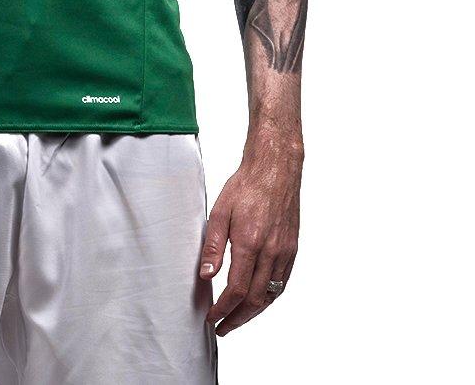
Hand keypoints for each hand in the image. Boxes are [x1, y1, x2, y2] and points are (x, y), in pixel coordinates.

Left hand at [198, 130, 301, 336]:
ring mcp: (284, 252)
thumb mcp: (220, 212)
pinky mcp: (292, 249)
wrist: (275, 169)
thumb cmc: (246, 186)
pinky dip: (269, 298)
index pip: (236, 289)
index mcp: (250, 242)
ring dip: (254, 313)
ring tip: (237, 319)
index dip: (223, 309)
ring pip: (271, 295)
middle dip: (237, 318)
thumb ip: (213, 246)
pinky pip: (282, 283)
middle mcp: (271, 252)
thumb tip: (206, 276)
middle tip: (222, 328)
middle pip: (255, 300)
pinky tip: (258, 301)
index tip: (212, 318)